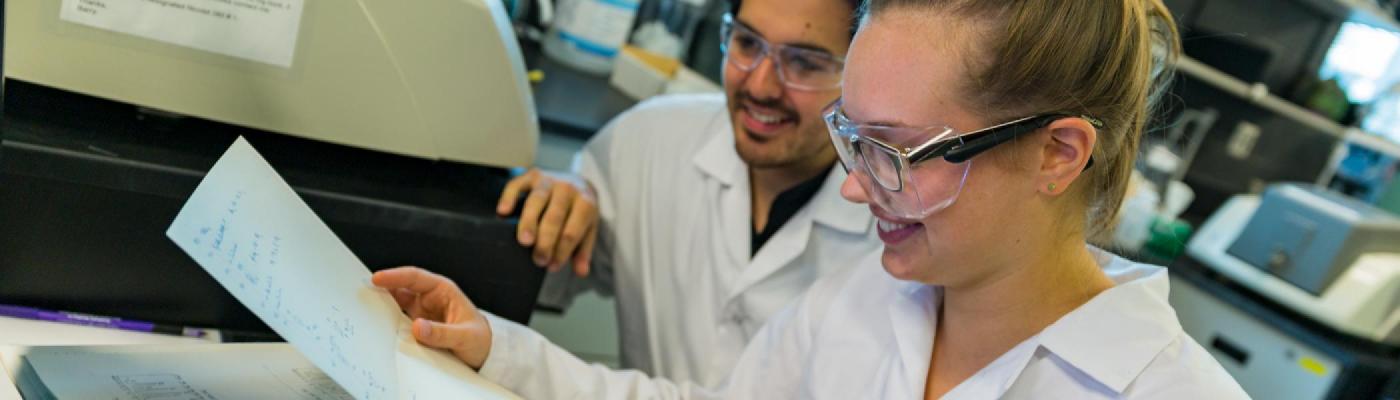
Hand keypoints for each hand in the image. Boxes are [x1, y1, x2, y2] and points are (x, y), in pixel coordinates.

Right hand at [372, 267, 491, 368]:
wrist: (482, 354)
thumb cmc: (479, 339)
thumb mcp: (465, 337)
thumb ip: (443, 333)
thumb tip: (419, 327)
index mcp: (443, 291)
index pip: (415, 278)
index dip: (395, 276)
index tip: (377, 278)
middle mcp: (429, 299)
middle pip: (401, 288)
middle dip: (381, 288)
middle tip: (360, 291)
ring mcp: (421, 312)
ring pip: (396, 304)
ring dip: (381, 305)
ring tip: (362, 308)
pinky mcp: (416, 326)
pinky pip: (398, 320)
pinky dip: (386, 321)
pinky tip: (375, 325)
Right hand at [496, 168, 598, 276]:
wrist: (577, 180)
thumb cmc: (579, 210)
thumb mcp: (588, 229)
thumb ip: (583, 250)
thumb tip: (581, 272)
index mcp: (585, 203)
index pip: (573, 231)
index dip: (562, 250)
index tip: (552, 266)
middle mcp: (567, 189)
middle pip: (555, 216)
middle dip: (546, 240)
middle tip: (538, 259)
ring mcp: (549, 180)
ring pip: (537, 200)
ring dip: (529, 221)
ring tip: (524, 241)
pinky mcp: (531, 175)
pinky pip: (517, 184)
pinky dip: (509, 197)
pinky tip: (502, 212)